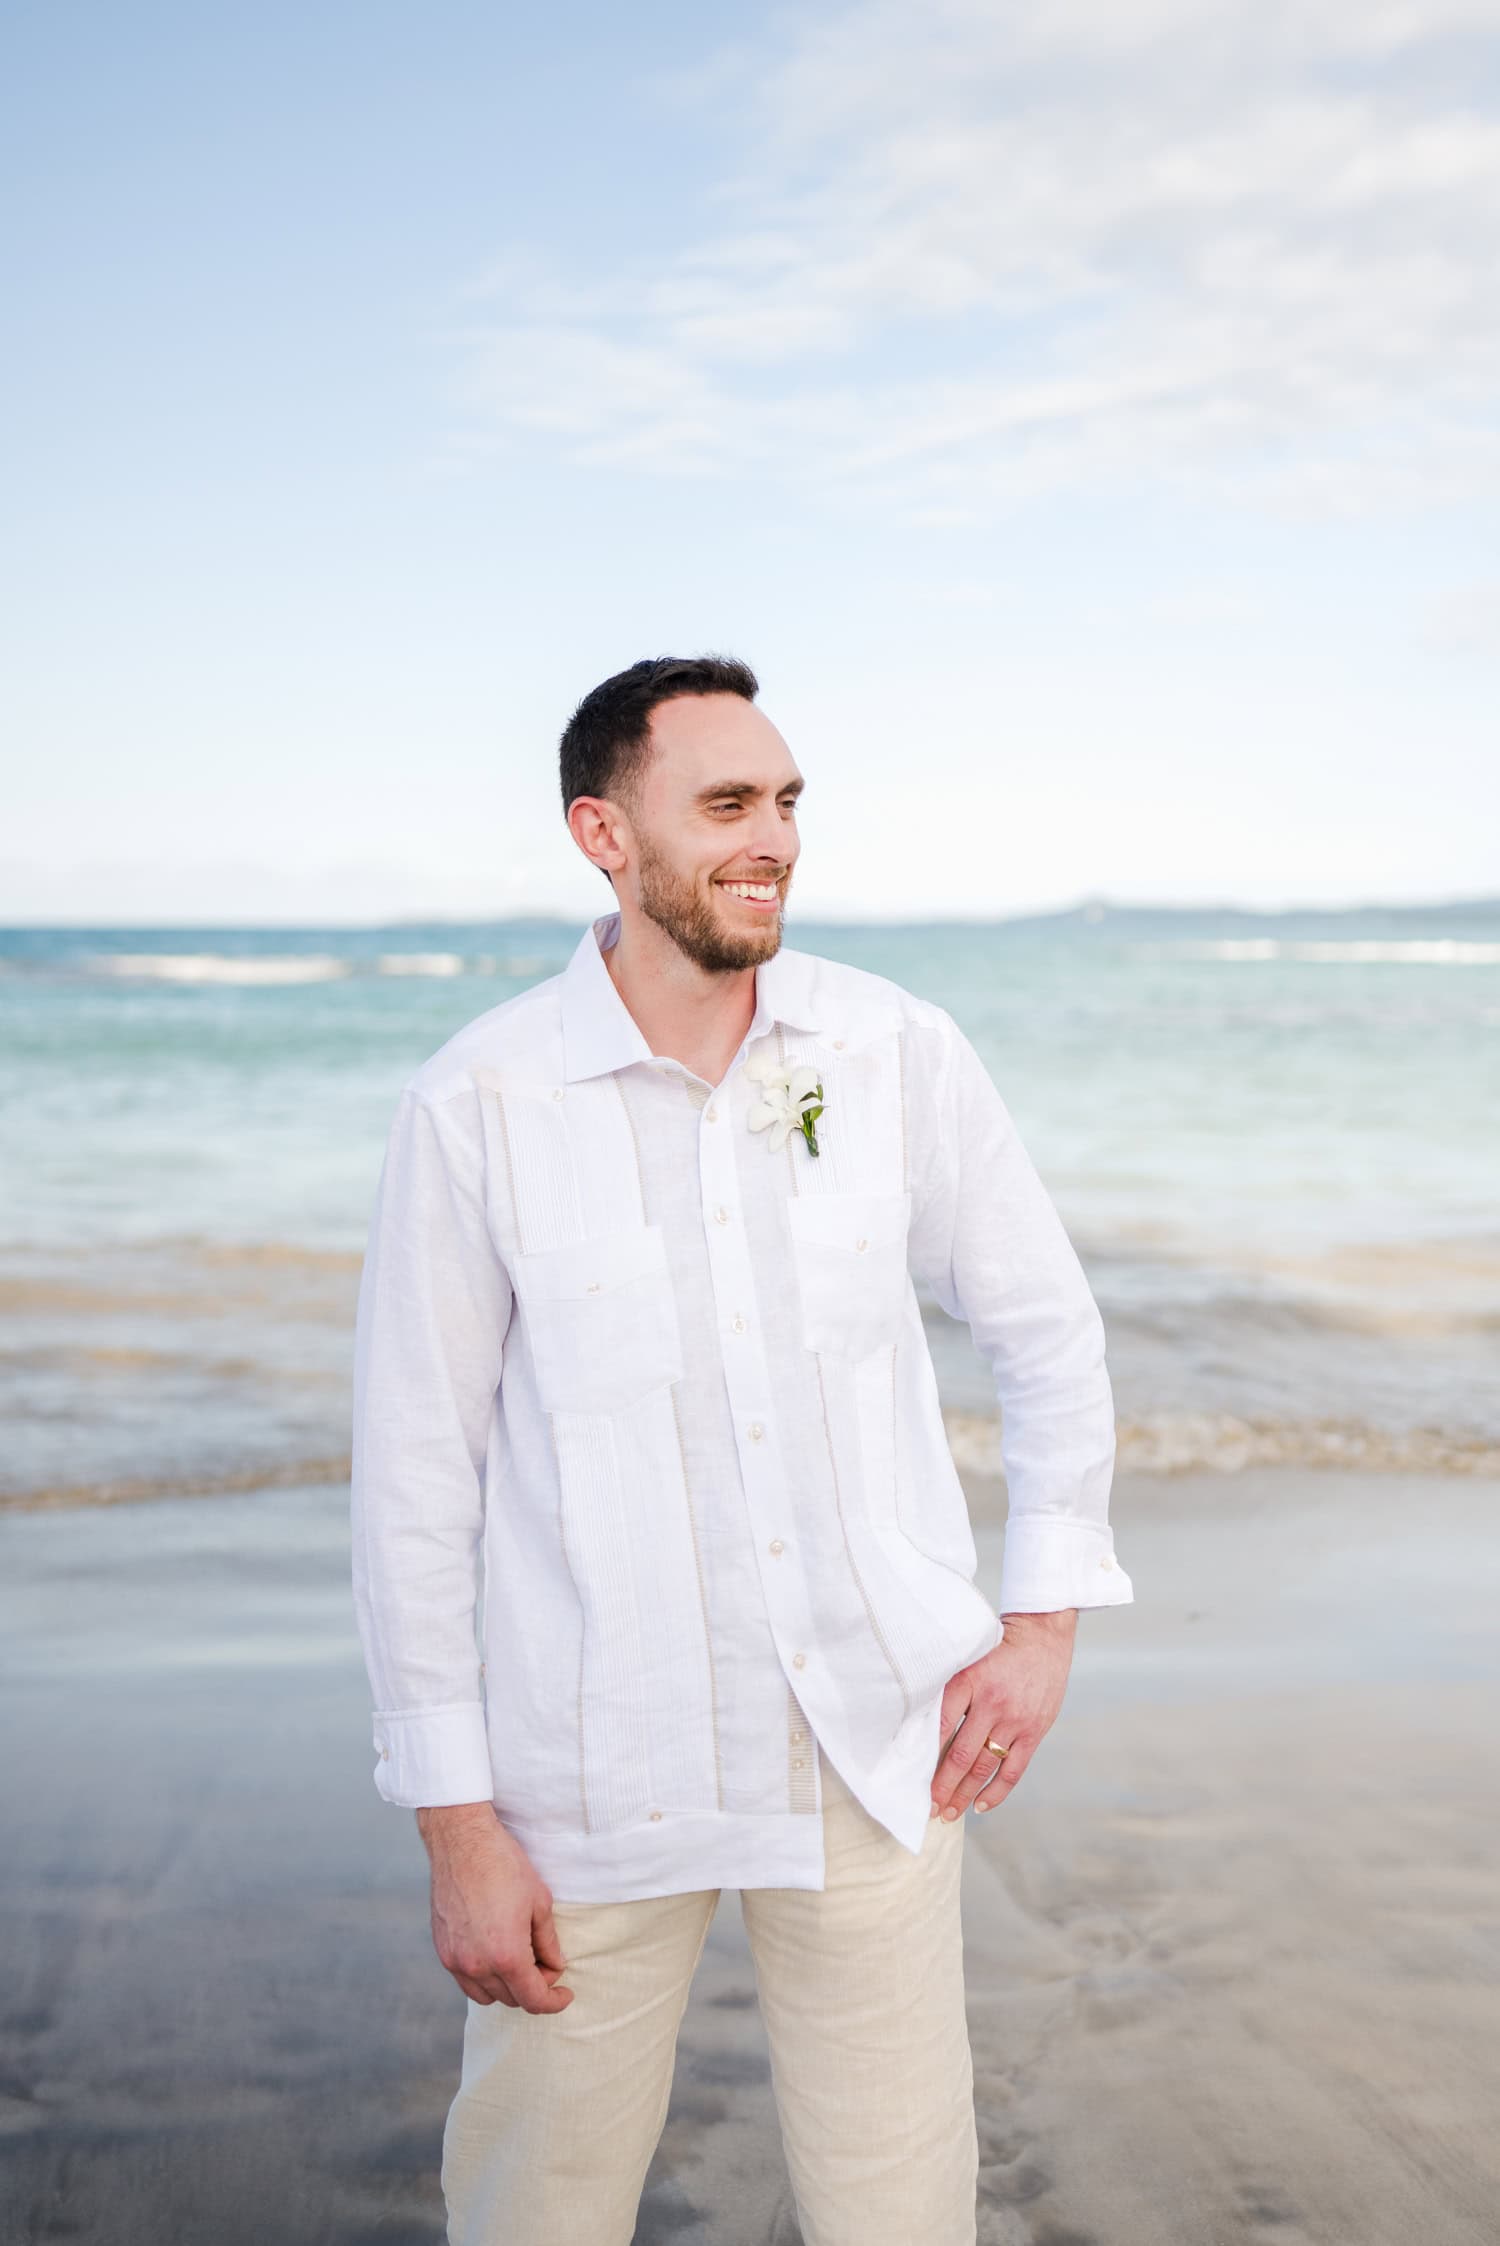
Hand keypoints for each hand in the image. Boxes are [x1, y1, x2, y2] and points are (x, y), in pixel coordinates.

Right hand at [415, 1802, 574, 2013]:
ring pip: (488, 1996)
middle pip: (512, 2000)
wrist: (462, 1843)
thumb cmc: (503, 1866)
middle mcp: (478, 1966)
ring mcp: (456, 1961)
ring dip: (508, 1987)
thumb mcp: (539, 1901)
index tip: (565, 1994)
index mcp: (507, 1955)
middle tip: (547, 1962)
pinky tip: (496, 1956)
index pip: (533, 2000)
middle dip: (534, 1987)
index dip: (554, 2002)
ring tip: (521, 1959)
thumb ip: (548, 1942)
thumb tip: (555, 1966)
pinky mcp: (443, 1951)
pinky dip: (485, 1979)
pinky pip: (467, 1982)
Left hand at [930, 1608, 1077, 1823]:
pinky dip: (996, 1791)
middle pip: (961, 1754)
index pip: (940, 1724)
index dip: (924, 1754)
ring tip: (949, 1813)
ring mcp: (1015, 1720)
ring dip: (965, 1793)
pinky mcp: (1034, 1731)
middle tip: (928, 1808)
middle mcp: (992, 1703)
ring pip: (985, 1767)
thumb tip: (920, 1724)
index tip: (910, 1775)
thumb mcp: (968, 1659)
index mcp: (969, 1681)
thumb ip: (949, 1689)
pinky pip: (1013, 1770)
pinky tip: (980, 1805)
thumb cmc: (998, 1648)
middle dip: (942, 1786)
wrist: (1042, 1636)